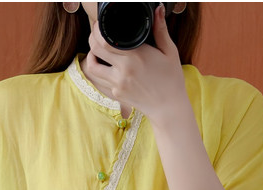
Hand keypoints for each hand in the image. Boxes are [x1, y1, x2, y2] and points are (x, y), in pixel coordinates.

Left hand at [83, 4, 187, 123]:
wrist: (168, 108)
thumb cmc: (171, 79)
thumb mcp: (169, 51)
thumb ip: (161, 29)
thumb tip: (159, 9)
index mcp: (136, 56)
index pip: (105, 40)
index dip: (97, 30)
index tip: (100, 25)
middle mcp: (123, 70)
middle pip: (95, 49)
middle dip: (92, 38)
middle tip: (97, 34)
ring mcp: (118, 84)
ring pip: (92, 67)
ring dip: (91, 56)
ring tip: (97, 50)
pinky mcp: (116, 94)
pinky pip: (100, 80)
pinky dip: (99, 70)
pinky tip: (104, 64)